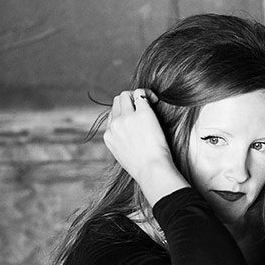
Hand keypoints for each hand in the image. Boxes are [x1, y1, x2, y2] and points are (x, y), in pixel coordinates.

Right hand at [103, 89, 188, 205]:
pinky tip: (155, 100)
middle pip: (117, 102)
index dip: (124, 115)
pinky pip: (141, 94)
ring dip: (136, 96)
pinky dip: (148, 94)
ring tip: (150, 102)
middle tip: (143, 108)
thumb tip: (132, 136)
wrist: (151, 170)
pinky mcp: (142, 113)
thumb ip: (123, 144)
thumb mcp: (125, 158)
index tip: (136, 121)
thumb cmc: (144, 169)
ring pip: (125, 95)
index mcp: (109, 136)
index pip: (112, 116)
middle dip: (129, 102)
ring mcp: (127, 117)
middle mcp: (115, 125)